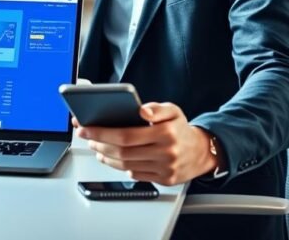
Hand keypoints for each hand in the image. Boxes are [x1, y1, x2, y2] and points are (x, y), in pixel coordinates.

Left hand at [74, 102, 215, 185]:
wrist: (201, 151)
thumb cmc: (180, 129)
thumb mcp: (173, 110)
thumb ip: (156, 108)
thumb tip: (142, 110)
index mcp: (166, 133)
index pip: (126, 135)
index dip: (102, 132)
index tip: (86, 127)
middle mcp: (166, 152)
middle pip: (123, 151)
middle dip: (100, 143)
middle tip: (87, 136)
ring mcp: (165, 168)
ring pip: (127, 165)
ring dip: (106, 156)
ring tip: (96, 146)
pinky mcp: (164, 180)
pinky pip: (136, 175)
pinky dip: (119, 167)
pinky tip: (111, 158)